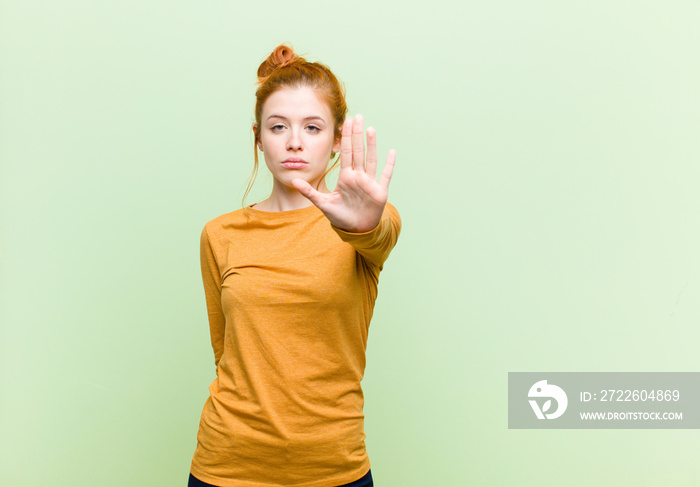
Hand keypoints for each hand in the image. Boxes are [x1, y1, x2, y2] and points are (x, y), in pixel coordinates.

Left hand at [292, 114, 395, 232]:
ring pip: (371, 160)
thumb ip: (309, 192)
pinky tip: (392, 152)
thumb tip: (293, 181)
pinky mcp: (379, 192)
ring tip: (370, 129)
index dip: (345, 138)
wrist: (356, 230)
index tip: (345, 122)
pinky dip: (389, 165)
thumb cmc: (341, 216)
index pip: (346, 153)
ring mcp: (370, 183)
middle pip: (358, 151)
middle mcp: (358, 176)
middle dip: (357, 134)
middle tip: (357, 116)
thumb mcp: (323, 203)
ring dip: (371, 145)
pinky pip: (386, 176)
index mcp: (346, 177)